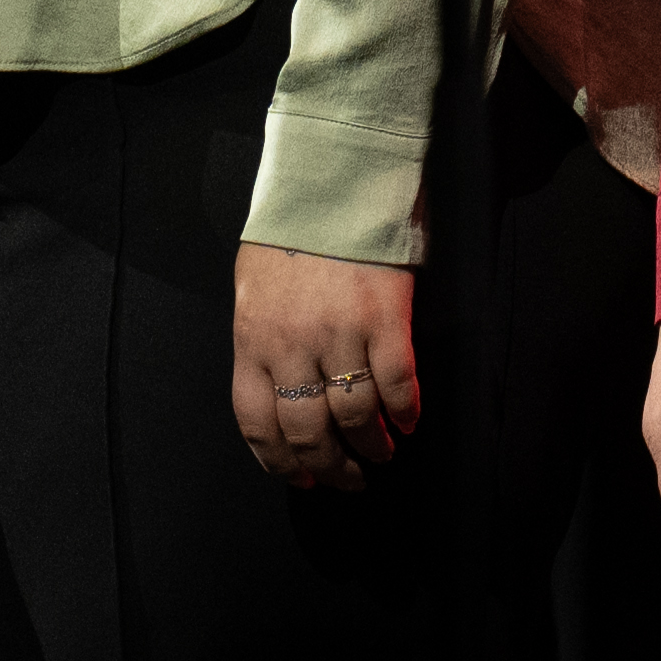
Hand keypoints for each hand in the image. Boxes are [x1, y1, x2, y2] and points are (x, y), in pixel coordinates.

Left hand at [232, 244, 420, 488]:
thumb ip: (263, 343)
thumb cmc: (291, 232)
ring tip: (381, 455)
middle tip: (349, 481)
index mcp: (253, 339)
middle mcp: (293, 345)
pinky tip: (407, 423)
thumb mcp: (254, 288)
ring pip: (355, 416)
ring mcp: (340, 334)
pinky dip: (404, 412)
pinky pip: (396, 384)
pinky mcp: (384, 319)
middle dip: (330, 469)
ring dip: (371, 447)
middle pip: (309, 432)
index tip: (303, 479)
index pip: (259, 423)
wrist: (333, 179)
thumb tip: (282, 395)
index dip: (281, 463)